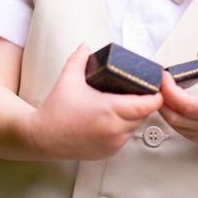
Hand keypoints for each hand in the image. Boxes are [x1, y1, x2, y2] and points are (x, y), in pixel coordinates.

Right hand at [29, 43, 162, 159]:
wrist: (43, 137)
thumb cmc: (56, 111)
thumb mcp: (68, 79)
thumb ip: (79, 59)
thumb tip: (86, 46)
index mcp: (109, 110)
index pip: (147, 105)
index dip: (155, 95)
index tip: (153, 87)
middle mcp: (114, 129)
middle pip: (144, 115)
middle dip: (144, 103)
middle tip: (137, 91)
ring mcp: (113, 143)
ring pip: (136, 127)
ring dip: (135, 117)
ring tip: (125, 104)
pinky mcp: (109, 152)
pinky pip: (125, 138)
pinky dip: (124, 128)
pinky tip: (114, 119)